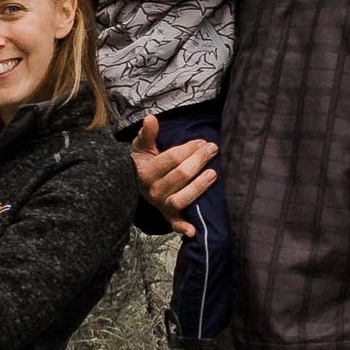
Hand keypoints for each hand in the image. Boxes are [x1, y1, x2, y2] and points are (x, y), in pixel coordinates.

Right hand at [130, 115, 212, 235]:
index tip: (202, 141)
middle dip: (198, 161)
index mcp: (145, 172)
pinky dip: (183, 228)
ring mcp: (161, 204)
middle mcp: (152, 191)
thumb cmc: (145, 162)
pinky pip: (175, 224)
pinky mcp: (169, 216)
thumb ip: (147, 133)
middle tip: (213, 149)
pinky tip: (193, 230)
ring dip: (199, 187)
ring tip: (214, 174)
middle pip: (180, 176)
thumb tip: (151, 118)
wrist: (135, 184)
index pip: (171, 159)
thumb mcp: (142, 146)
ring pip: (181, 198)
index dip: (188, 149)